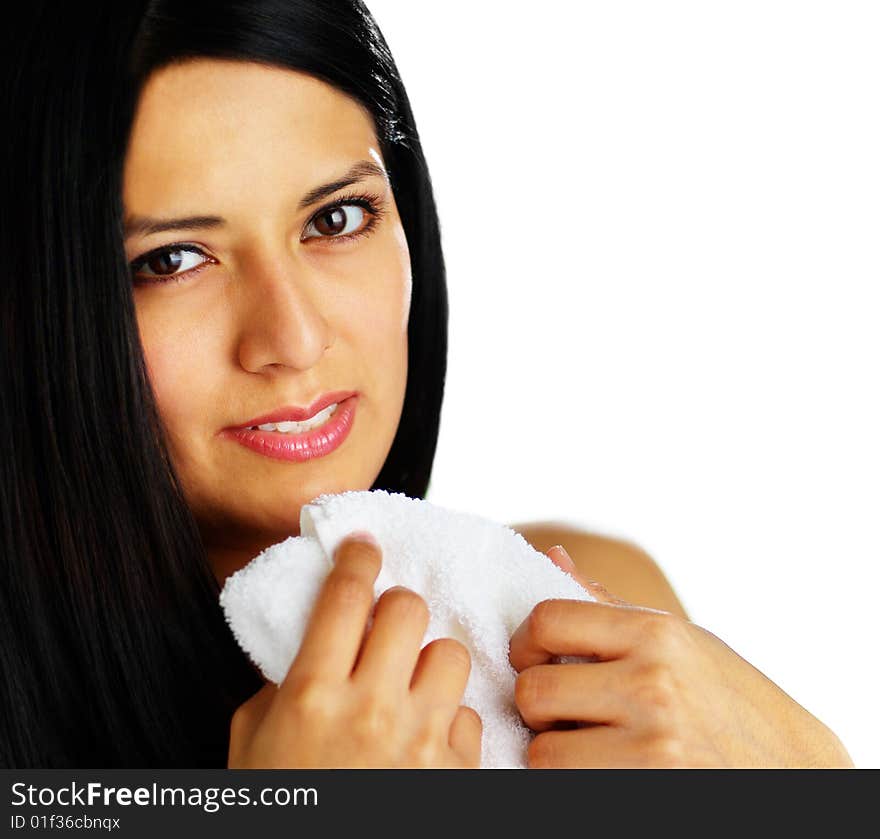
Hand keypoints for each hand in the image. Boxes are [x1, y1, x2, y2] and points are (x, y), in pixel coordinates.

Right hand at [228, 533, 481, 767]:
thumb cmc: (284, 807)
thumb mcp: (254, 746)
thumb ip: (280, 688)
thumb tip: (313, 645)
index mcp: (312, 696)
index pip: (345, 597)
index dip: (356, 559)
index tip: (362, 546)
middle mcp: (371, 709)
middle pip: (408, 609)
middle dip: (397, 609)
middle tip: (386, 626)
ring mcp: (420, 742)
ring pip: (450, 654)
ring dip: (431, 661)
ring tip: (413, 684)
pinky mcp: (457, 773)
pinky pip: (470, 716)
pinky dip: (452, 720)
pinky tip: (428, 739)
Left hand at [508, 545, 853, 767]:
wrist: (795, 769)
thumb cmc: (725, 696)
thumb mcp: (677, 638)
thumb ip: (606, 605)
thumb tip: (552, 555)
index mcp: (655, 634)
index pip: (546, 621)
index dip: (525, 642)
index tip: (534, 658)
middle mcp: (653, 685)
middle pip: (534, 690)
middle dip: (535, 704)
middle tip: (557, 710)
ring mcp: (653, 745)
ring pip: (544, 753)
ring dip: (551, 752)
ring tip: (580, 744)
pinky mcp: (649, 790)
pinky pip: (570, 788)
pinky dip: (573, 781)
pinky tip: (600, 767)